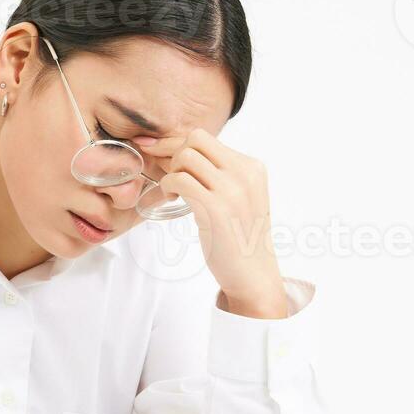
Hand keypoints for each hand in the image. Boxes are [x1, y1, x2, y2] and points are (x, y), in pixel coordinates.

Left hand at [138, 128, 286, 318]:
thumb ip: (222, 175)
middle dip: (175, 156)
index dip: (178, 146)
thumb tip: (183, 155)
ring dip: (171, 172)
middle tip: (174, 181)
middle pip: (195, 139)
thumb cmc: (240, 239)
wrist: (254, 274)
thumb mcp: (241, 197)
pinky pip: (179, 180)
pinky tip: (172, 200)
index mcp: (252, 167)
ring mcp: (232, 189)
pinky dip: (168, 187)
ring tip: (174, 193)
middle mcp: (245, 172)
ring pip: (185, 156)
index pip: (207, 138)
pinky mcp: (216, 208)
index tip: (160, 155)